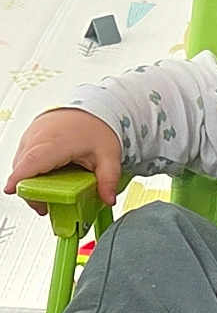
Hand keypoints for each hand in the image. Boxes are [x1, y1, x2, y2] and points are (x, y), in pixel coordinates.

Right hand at [4, 109, 122, 216]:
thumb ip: (108, 180)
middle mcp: (39, 136)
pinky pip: (23, 157)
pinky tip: (46, 176)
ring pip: (21, 164)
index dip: (19, 177)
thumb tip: (108, 199)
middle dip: (30, 191)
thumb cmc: (97, 127)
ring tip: (48, 192)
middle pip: (23, 168)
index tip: (11, 190)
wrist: (92, 107)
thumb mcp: (109, 156)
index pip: (33, 161)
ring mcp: (32, 135)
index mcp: (56, 141)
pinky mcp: (30, 136)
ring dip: (30, 181)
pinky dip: (30, 170)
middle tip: (46, 205)